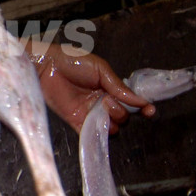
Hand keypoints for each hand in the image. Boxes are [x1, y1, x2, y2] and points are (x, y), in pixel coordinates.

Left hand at [32, 43, 155, 133]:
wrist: (47, 66)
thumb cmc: (73, 61)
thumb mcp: (101, 69)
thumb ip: (119, 86)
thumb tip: (141, 101)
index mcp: (110, 88)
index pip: (131, 102)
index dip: (142, 108)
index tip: (149, 111)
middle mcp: (102, 102)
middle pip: (123, 117)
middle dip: (122, 111)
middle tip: (109, 100)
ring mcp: (90, 113)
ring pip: (111, 127)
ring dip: (112, 121)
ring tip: (102, 108)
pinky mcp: (76, 122)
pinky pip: (92, 134)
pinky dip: (98, 133)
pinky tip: (98, 125)